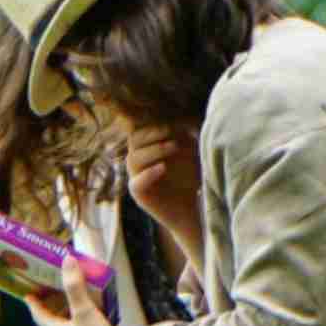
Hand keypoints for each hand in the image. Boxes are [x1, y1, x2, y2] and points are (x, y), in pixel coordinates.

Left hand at [25, 255, 118, 325]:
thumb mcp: (84, 310)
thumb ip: (75, 286)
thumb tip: (67, 260)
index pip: (38, 315)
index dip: (33, 303)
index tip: (27, 293)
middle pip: (52, 319)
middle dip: (51, 304)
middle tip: (52, 288)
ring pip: (66, 324)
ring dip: (66, 310)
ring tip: (72, 295)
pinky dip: (80, 317)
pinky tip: (91, 311)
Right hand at [120, 118, 203, 262]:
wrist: (192, 210)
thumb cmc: (191, 178)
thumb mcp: (190, 153)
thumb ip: (186, 136)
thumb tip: (189, 115)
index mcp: (145, 148)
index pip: (140, 128)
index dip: (154, 122)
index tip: (174, 118)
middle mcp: (137, 162)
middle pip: (134, 140)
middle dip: (153, 133)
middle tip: (172, 130)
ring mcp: (136, 178)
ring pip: (133, 159)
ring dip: (154, 150)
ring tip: (174, 146)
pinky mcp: (140, 195)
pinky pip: (136, 183)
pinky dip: (148, 174)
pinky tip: (163, 168)